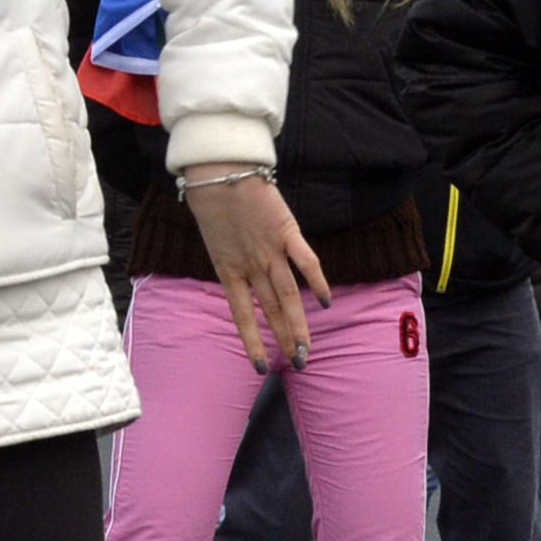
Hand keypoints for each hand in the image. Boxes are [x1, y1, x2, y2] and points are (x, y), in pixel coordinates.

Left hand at [182, 171, 326, 368]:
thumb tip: (245, 274)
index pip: (242, 315)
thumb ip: (233, 258)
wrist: (217, 171)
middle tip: (298, 364)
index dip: (252, 342)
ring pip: (288, 295)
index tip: (259, 368)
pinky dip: (316, 280)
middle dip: (285, 339)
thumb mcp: (217, 239)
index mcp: (228, 270)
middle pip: (272, 310)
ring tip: (307, 348)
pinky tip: (326, 300)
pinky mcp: (285, 231)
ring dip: (299, 323)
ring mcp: (268, 250)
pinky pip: (305, 260)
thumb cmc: (214, 201)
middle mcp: (249, 266)